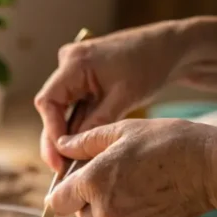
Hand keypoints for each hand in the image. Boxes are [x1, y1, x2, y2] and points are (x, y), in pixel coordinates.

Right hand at [34, 21, 189, 171]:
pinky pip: (75, 108)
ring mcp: (75, 73)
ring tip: (70, 164)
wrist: (167, 47)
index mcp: (75, 62)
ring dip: (67, 136)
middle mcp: (69, 65)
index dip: (51, 130)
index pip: (49, 101)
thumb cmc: (149, 63)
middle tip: (59, 168)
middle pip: (52, 108)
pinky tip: (81, 149)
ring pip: (62, 111)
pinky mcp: (84, 82)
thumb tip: (74, 150)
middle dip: (55, 138)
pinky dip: (78, 128)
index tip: (59, 156)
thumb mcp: (124, 96)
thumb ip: (98, 122)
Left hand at [48, 119, 216, 216]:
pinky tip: (148, 200)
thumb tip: (60, 146)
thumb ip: (85, 142)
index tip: (75, 184)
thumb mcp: (122, 131)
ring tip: (130, 190)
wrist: (211, 166)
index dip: (64, 192)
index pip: (57, 203)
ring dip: (106, 215)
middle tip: (114, 178)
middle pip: (80, 215)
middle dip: (89, 200)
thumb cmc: (167, 141)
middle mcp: (105, 211)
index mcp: (93, 183)